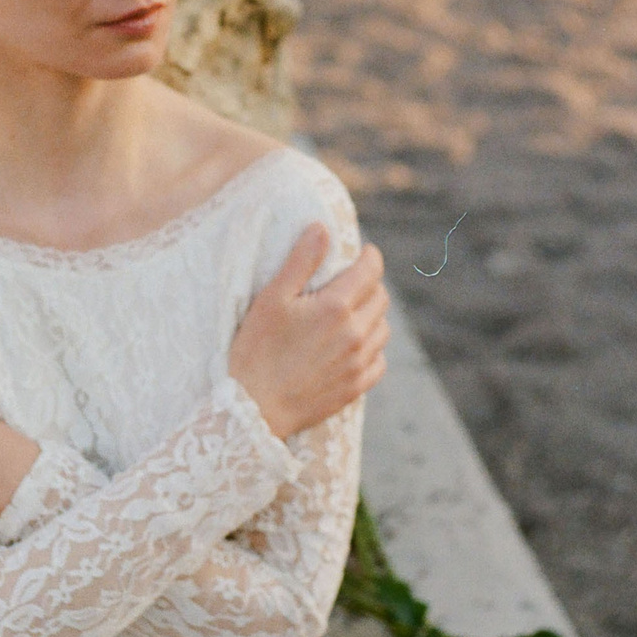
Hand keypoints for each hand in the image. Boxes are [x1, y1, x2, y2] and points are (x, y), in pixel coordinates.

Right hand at [227, 224, 390, 439]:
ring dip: (371, 316)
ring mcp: (359, 362)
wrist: (253, 408)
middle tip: (350, 284)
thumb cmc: (256, 350)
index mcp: (336, 307)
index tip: (363, 253)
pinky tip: (353, 347)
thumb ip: (301, 261)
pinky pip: (379, 360)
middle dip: (369, 285)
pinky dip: (372, 349)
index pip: (371, 270)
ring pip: (383, 328)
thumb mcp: (271, 298)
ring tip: (350, 315)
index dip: (369, 257)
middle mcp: (356, 333)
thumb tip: (322, 228)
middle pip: (380, 298)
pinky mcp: (356, 386)